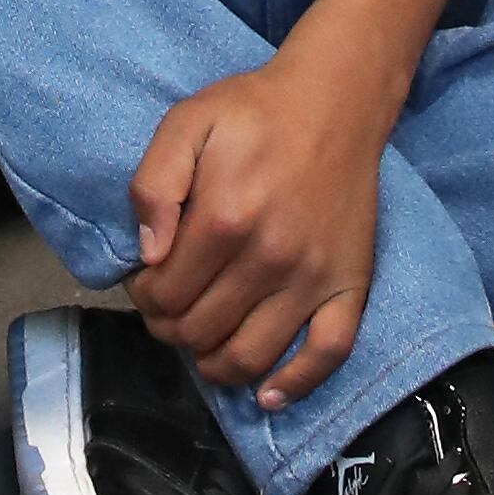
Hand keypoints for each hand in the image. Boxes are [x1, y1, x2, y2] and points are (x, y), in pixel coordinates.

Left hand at [127, 22, 393, 398]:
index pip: (164, 295)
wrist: (334, 101)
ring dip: (214, 364)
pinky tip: (267, 393)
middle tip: (171, 306)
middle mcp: (269, 257)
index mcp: (224, 217)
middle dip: (171, 328)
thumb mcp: (186, 123)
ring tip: (203, 342)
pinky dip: (295, 384)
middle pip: (200, 332)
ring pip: (251, 357)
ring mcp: (313, 276)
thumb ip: (153, 185)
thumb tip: (147, 257)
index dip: (143, 296)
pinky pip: (327, 354)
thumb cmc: (253, 112)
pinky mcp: (350, 284)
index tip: (146, 280)